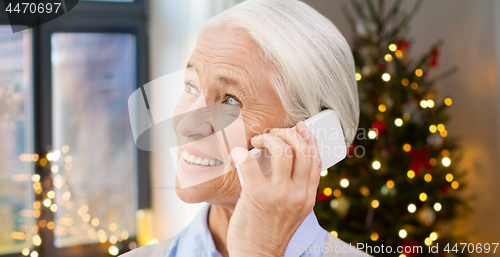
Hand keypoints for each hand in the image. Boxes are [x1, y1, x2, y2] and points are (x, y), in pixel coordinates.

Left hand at [227, 121, 321, 256]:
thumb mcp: (293, 210)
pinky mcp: (257, 195)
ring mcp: (278, 194)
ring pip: (282, 150)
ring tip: (257, 141)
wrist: (257, 255)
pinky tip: (238, 154)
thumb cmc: (270, 231)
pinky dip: (242, 153)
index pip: (315, 159)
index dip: (309, 139)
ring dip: (268, 138)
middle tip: (273, 134)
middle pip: (301, 150)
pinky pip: (250, 163)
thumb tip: (285, 159)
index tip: (300, 127)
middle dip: (287, 134)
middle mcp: (297, 193)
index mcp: (307, 196)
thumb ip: (294, 187)